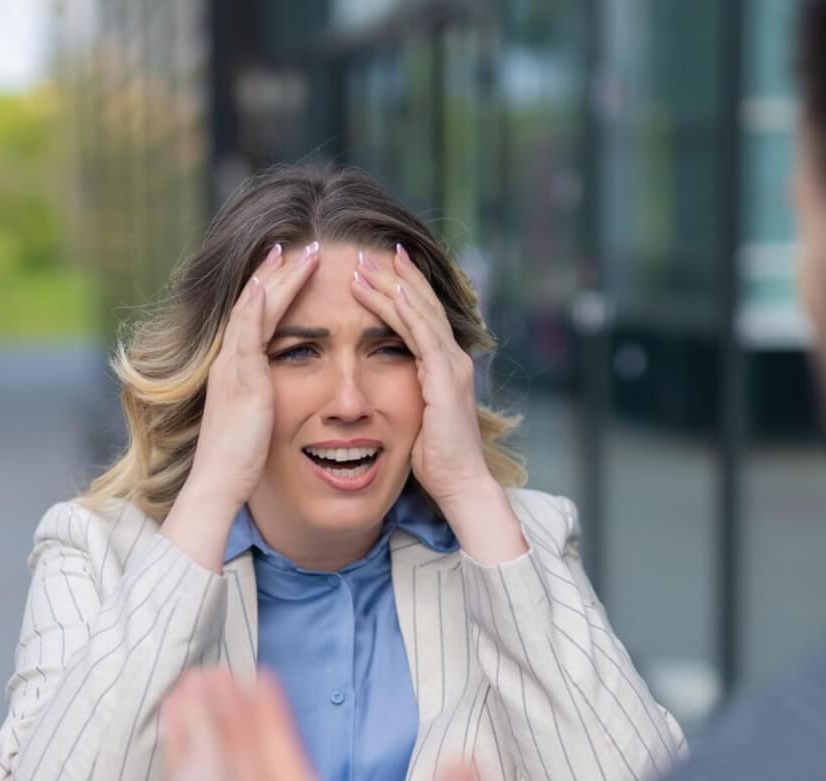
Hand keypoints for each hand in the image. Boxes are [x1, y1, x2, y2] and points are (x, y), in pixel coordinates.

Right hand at [163, 243, 322, 569]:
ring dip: (278, 276)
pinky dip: (263, 302)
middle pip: (254, 302)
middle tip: (301, 243)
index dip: (274, 290)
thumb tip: (273, 403)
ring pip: (254, 307)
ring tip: (302, 249)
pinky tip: (276, 279)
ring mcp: (231, 365)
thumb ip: (263, 405)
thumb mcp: (255, 425)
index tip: (293, 266)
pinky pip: (250, 329)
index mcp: (235, 370)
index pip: (256, 318)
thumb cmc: (239, 464)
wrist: (218, 483)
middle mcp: (229, 360)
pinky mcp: (240, 377)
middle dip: (277, 272)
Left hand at [351, 246, 527, 564]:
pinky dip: (404, 311)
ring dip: (392, 285)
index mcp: (445, 365)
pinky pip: (422, 336)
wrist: (460, 484)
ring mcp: (452, 366)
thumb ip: (406, 393)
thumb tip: (382, 384)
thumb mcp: (415, 416)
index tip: (377, 266)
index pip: (421, 316)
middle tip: (368, 250)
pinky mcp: (446, 379)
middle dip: (395, 275)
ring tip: (365, 264)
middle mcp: (453, 358)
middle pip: (422, 304)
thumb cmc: (436, 459)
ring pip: (420, 313)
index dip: (402, 288)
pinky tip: (388, 291)